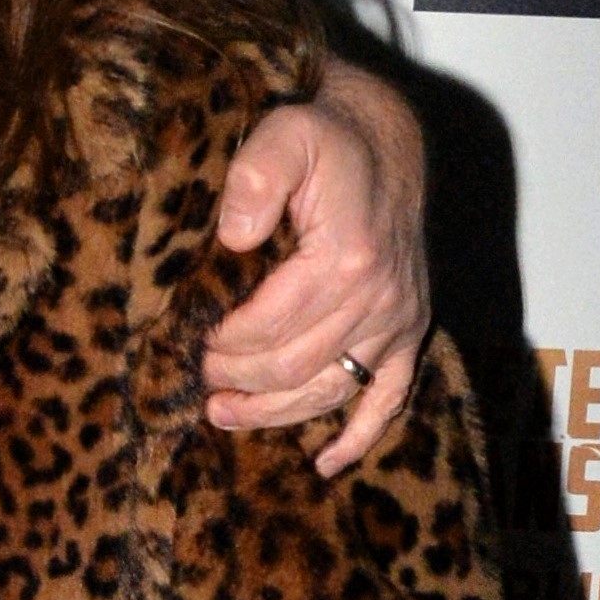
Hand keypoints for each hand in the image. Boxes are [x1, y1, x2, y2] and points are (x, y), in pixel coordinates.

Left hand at [206, 61, 430, 473]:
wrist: (384, 142)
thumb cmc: (325, 141)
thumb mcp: (284, 136)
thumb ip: (253, 178)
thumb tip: (233, 240)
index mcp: (345, 260)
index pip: (268, 329)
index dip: (223, 346)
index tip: (189, 342)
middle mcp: (379, 299)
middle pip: (293, 369)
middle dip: (237, 380)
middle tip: (197, 376)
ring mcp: (398, 322)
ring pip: (328, 393)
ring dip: (274, 414)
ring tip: (222, 414)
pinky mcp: (409, 333)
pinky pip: (390, 399)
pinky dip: (360, 437)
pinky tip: (326, 463)